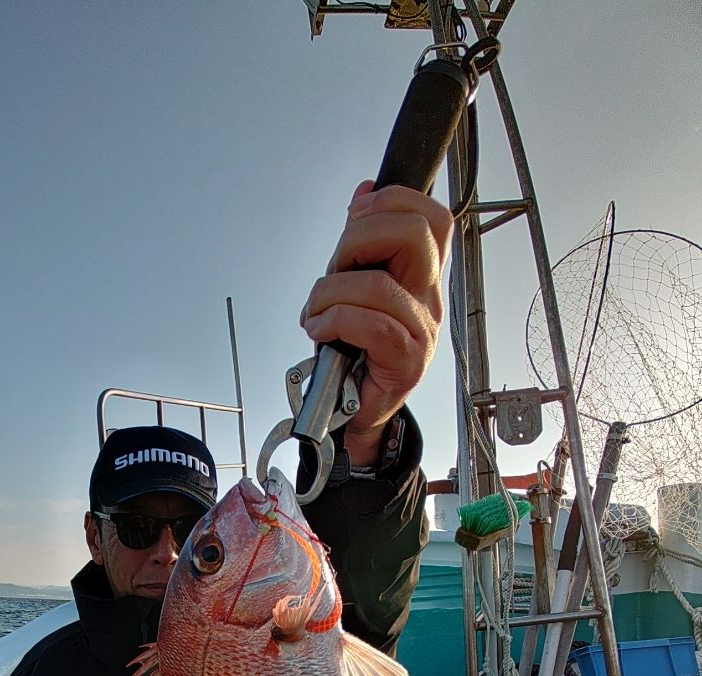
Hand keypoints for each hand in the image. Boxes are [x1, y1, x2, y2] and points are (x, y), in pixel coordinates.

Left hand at [299, 182, 452, 465]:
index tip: (355, 218)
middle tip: (335, 268)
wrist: (356, 411)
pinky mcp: (407, 361)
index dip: (392, 202)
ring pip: (379, 285)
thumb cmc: (355, 350)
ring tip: (315, 312)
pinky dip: (335, 321)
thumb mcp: (354, 286)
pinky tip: (319, 329)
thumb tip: (365, 193)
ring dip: (330, 292)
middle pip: (414, 234)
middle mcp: (429, 299)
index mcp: (421, 275)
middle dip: (357, 239)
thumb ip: (362, 243)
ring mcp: (423, 330)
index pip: (432, 217)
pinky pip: (371, 326)